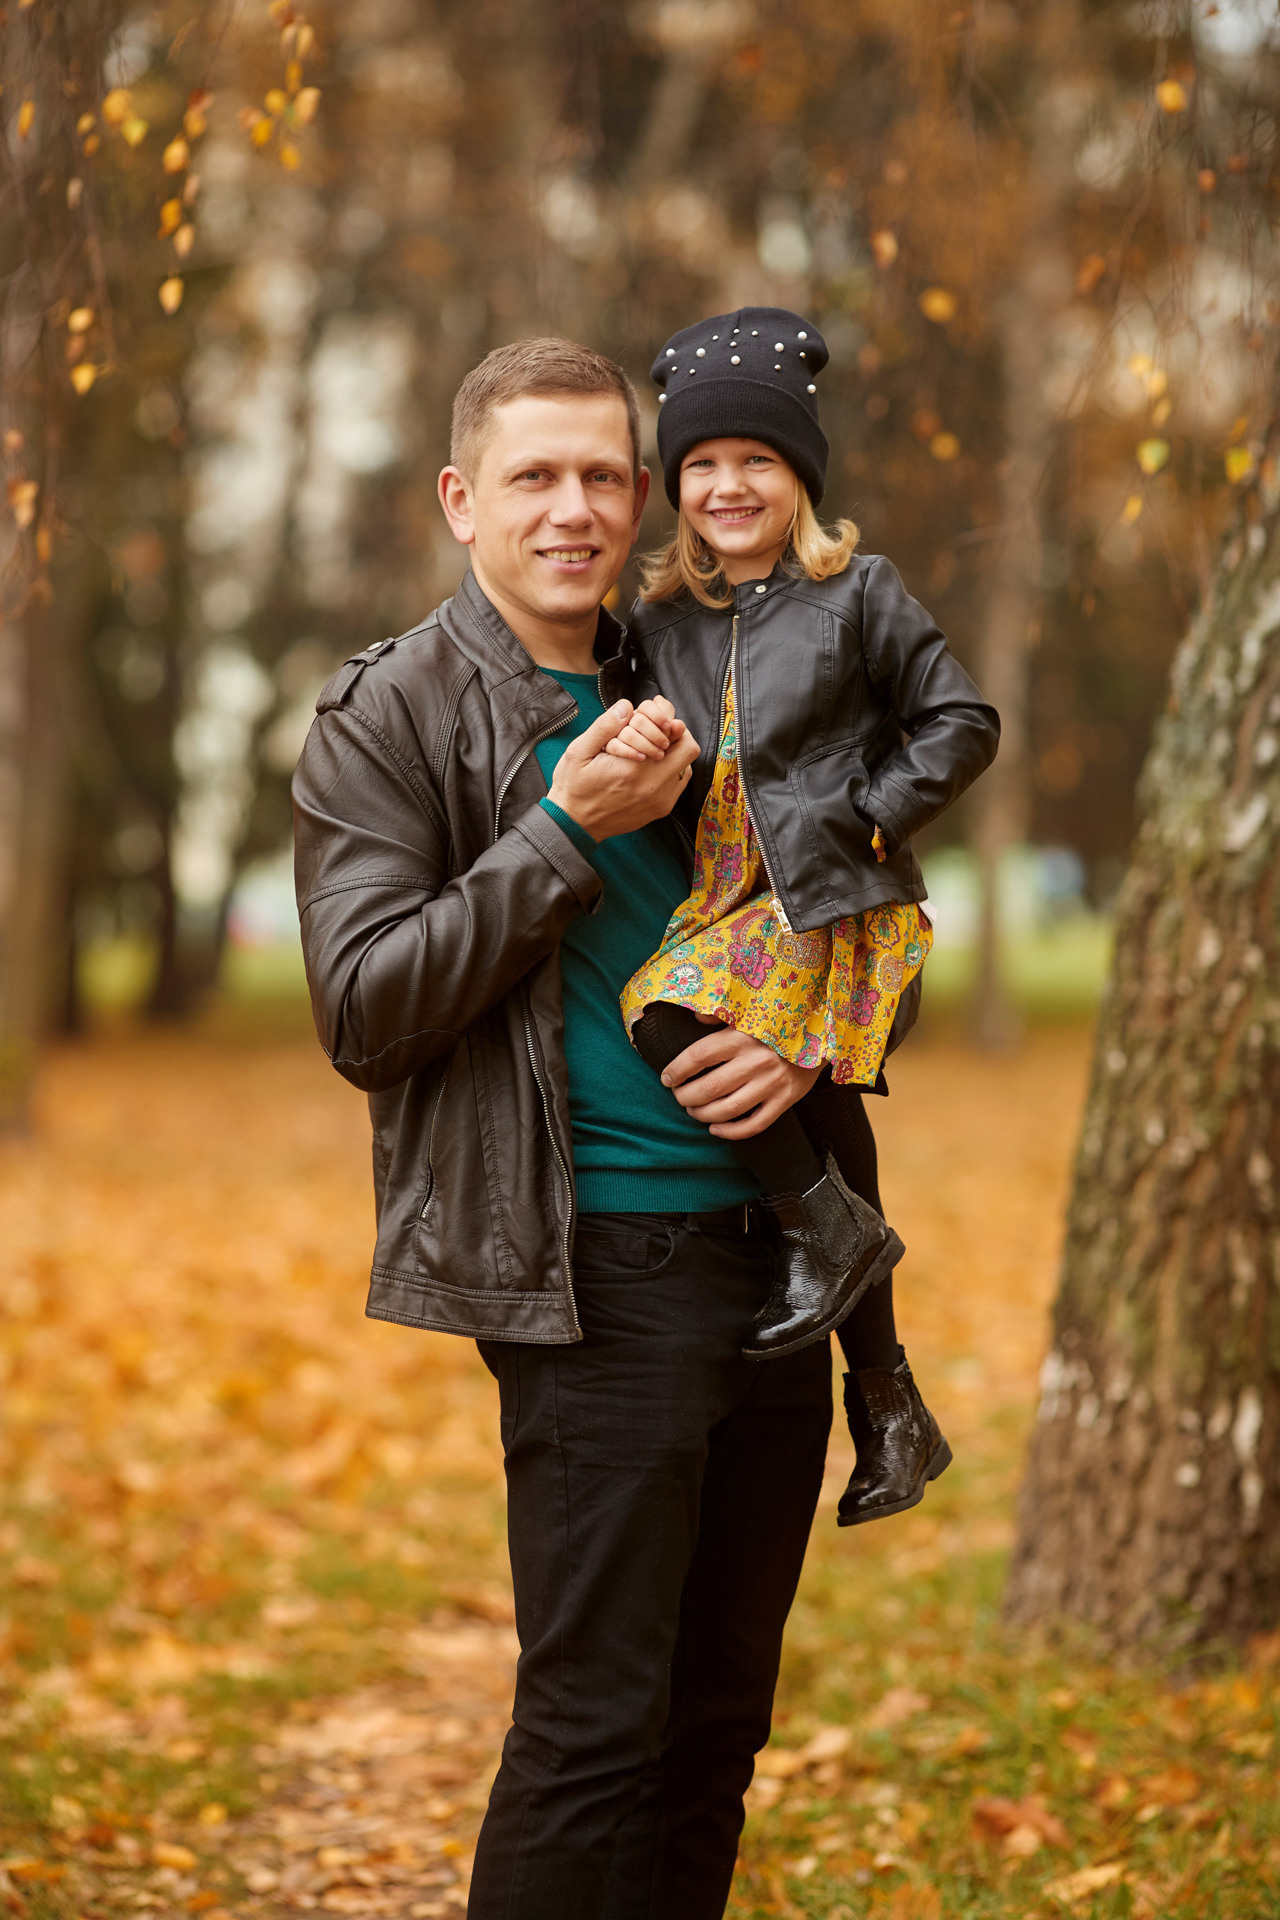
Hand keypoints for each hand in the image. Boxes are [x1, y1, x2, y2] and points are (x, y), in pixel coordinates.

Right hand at [548, 700, 700, 839]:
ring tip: (654, 748)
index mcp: (633, 768)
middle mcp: (653, 785)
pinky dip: (672, 770)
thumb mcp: (578, 752)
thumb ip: (604, 727)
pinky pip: (680, 783)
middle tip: (659, 730)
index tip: (656, 713)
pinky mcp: (661, 809)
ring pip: (687, 765)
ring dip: (675, 752)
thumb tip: (626, 707)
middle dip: (676, 733)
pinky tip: (653, 766)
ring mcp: (660, 800)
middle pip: (688, 748)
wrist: (575, 824)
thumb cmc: (574, 787)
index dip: (667, 716)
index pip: (673, 731)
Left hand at [661, 1016, 821, 1138]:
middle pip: (709, 1087)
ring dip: (703, 1115)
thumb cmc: (777, 1025)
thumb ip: (721, 1014)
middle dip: (685, 1096)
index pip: (698, 1056)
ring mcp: (772, 1083)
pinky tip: (716, 1130)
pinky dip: (732, 1132)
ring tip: (693, 1111)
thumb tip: (695, 1017)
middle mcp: (756, 1061)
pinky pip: (755, 1124)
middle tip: (678, 1096)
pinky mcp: (786, 1100)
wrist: (822, 1036)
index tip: (666, 1077)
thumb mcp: (750, 1012)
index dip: (677, 1070)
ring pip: (728, 1109)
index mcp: (742, 1037)